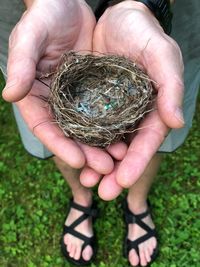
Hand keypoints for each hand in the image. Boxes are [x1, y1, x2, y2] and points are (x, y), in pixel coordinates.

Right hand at [2, 0, 118, 172]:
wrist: (68, 3)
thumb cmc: (45, 17)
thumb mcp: (30, 36)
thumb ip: (21, 64)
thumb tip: (9, 96)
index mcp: (35, 94)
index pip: (44, 126)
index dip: (59, 145)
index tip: (78, 161)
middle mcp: (55, 101)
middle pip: (69, 134)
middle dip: (86, 153)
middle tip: (105, 167)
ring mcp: (76, 98)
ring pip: (88, 128)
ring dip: (102, 146)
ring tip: (119, 159)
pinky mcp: (93, 91)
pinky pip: (104, 112)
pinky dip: (113, 127)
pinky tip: (126, 138)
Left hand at [85, 0, 183, 199]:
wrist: (118, 18)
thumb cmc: (144, 34)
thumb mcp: (161, 55)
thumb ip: (170, 86)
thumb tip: (175, 122)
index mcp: (152, 107)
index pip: (146, 139)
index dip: (137, 161)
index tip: (125, 181)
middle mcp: (131, 113)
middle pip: (125, 148)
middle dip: (115, 171)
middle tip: (103, 192)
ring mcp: (111, 109)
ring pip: (104, 142)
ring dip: (96, 163)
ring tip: (86, 181)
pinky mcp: (91, 101)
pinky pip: (86, 125)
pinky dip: (81, 142)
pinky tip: (74, 155)